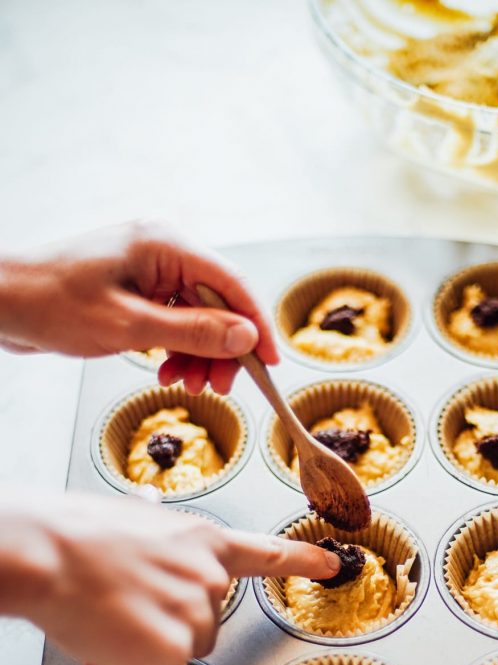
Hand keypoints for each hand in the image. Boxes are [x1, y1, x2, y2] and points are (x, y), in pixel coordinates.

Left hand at [0, 221, 277, 393]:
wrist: (3, 304)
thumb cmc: (53, 304)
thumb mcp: (130, 326)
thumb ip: (193, 332)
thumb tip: (246, 338)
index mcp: (166, 244)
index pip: (232, 284)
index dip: (257, 326)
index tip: (271, 362)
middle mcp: (164, 250)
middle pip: (218, 303)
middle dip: (222, 349)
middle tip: (218, 388)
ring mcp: (150, 270)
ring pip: (198, 316)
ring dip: (199, 355)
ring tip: (186, 386)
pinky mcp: (138, 289)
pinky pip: (175, 320)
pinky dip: (177, 349)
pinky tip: (166, 372)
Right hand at [0, 492, 338, 664]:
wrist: (47, 552)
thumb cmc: (74, 535)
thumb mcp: (129, 518)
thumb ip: (154, 530)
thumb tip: (146, 507)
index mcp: (200, 540)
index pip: (263, 552)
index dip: (300, 559)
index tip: (332, 562)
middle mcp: (208, 577)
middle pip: (203, 627)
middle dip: (164, 629)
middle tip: (119, 609)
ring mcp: (194, 614)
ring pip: (177, 657)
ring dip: (140, 653)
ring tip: (104, 621)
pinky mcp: (172, 651)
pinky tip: (101, 648)